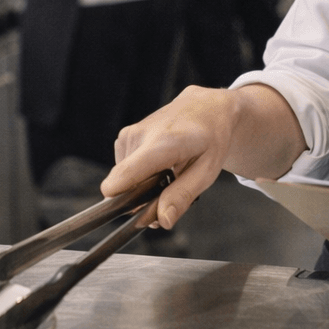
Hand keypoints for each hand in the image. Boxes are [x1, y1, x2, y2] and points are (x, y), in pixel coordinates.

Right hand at [102, 86, 244, 229]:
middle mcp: (140, 136)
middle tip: (169, 198)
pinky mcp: (123, 137)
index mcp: (163, 143)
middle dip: (142, 201)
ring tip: (167, 177)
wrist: (205, 108)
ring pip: (124, 180)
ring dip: (143, 187)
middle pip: (124, 186)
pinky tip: (159, 167)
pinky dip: (139, 175)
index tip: (129, 213)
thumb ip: (182, 195)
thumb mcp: (207, 170)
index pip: (126, 174)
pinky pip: (124, 170)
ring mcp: (129, 135)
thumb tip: (162, 220)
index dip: (117, 199)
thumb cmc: (210, 138)